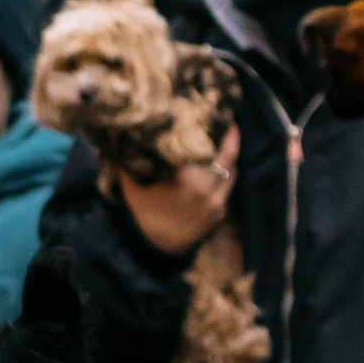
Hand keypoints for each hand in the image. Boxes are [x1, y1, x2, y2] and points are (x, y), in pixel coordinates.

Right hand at [106, 122, 239, 256]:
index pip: (207, 144)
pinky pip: (228, 186)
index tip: (216, 113)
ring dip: (230, 155)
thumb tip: (130, 132)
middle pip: (229, 154)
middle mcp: (208, 187)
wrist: (156, 249)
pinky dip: (226, 173)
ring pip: (233, 170)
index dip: (215, 127)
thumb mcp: (133, 183)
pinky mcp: (221, 212)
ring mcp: (218, 201)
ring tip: (226, 141)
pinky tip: (219, 167)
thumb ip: (134, 158)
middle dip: (230, 137)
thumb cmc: (143, 212)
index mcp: (187, 177)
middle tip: (226, 122)